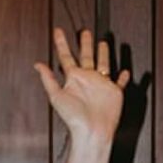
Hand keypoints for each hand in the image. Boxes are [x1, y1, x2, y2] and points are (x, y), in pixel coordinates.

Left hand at [33, 27, 127, 145]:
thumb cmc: (74, 117)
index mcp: (73, 79)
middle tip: (84, 31)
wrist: (92, 131)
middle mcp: (87, 79)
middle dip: (85, 43)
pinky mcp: (114, 92)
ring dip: (103, 53)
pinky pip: (120, 82)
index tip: (58, 30)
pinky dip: (123, 77)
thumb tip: (37, 64)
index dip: (61, 43)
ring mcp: (101, 84)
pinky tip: (125, 71)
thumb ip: (48, 79)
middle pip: (86, 56)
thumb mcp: (56, 96)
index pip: (66, 57)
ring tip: (103, 42)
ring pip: (103, 63)